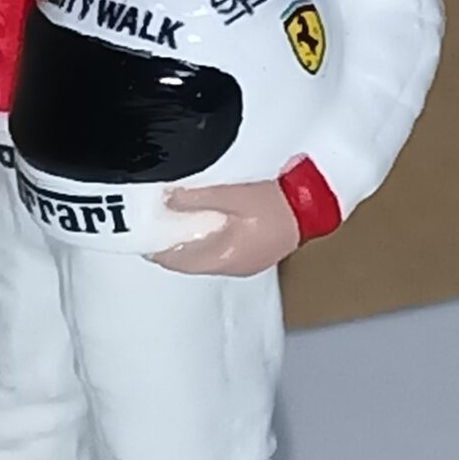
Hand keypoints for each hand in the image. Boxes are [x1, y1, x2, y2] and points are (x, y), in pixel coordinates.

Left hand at [149, 180, 301, 276]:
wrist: (318, 200)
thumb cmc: (281, 200)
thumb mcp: (233, 194)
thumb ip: (197, 198)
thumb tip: (166, 200)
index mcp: (224, 257)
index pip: (175, 259)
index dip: (155, 243)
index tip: (141, 226)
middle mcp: (233, 265)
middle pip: (188, 258)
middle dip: (171, 238)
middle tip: (154, 216)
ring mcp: (246, 260)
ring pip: (204, 253)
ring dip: (190, 235)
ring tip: (176, 213)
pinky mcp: (256, 250)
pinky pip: (221, 247)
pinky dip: (208, 233)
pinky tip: (207, 216)